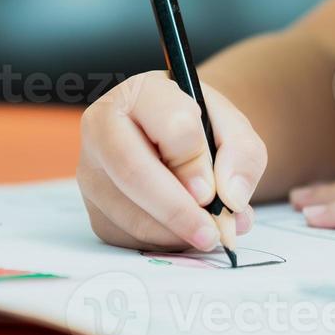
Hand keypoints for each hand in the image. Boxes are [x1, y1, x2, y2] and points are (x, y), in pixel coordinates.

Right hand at [78, 70, 267, 254]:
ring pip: (129, 212)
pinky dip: (163, 243)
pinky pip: (128, 237)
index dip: (194, 162)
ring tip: (210, 231)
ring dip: (175, 232)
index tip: (212, 191)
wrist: (178, 142)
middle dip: (177, 210)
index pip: (169, 125)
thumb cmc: (203, 130)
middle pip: (133, 171)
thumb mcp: (233, 129)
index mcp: (142, 92)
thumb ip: (242, 155)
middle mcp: (104, 127)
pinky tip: (185, 232)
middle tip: (212, 232)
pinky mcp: (95, 208)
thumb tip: (231, 198)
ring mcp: (92, 171)